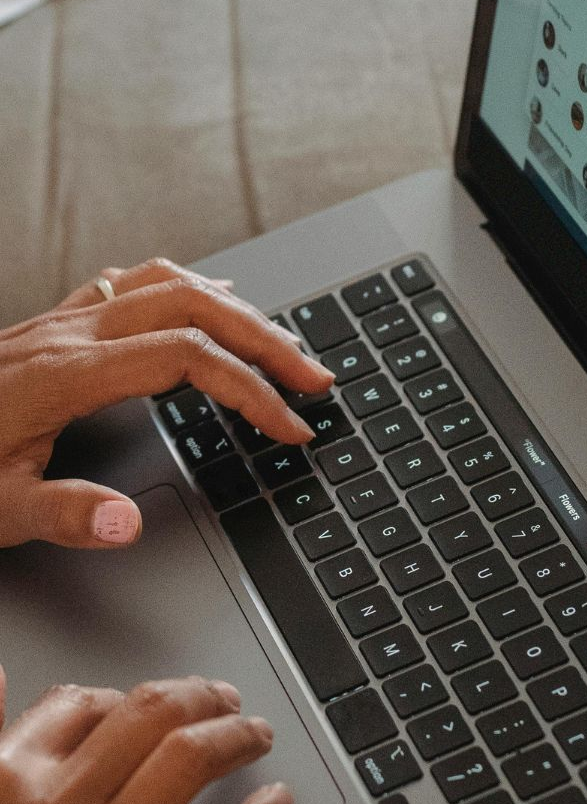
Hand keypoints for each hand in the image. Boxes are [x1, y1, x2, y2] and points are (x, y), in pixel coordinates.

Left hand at [0, 257, 333, 549]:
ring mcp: (62, 322)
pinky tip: (206, 296)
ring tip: (280, 341)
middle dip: (267, 340)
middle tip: (316, 377)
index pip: (188, 360)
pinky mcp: (53, 325)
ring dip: (235, 308)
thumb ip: (65, 513)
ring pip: (170, 283)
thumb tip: (131, 522)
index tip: (290, 427)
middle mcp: (71, 334)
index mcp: (66, 374)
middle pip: (196, 307)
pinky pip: (133, 281)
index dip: (251, 390)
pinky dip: (186, 285)